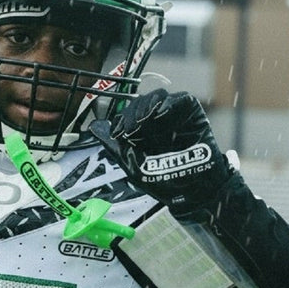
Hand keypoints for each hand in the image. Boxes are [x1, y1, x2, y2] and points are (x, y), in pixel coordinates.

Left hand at [89, 89, 231, 208]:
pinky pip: (181, 99)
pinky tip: (161, 115)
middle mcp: (157, 120)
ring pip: (158, 97)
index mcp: (142, 130)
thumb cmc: (164, 181)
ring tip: (143, 123)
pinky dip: (169, 104)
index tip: (119, 134)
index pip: (128, 113)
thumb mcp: (133, 165)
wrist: (193, 191)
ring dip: (147, 107)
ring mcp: (175, 115)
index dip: (122, 120)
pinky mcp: (192, 114)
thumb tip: (95, 127)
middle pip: (141, 102)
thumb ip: (114, 146)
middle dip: (132, 114)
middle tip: (130, 130)